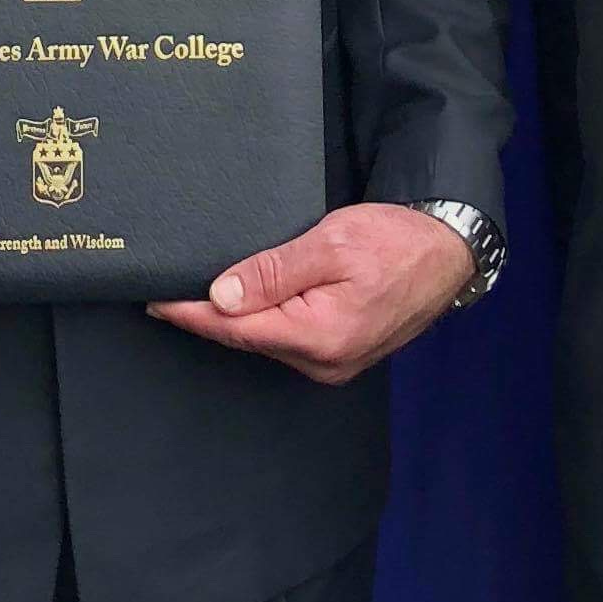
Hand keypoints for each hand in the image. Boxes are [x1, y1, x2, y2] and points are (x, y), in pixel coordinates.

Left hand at [148, 203, 474, 386]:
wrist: (447, 249)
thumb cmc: (395, 240)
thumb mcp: (331, 243)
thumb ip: (274, 271)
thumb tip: (223, 296)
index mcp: (321, 335)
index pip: (237, 327)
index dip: (191, 313)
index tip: (155, 300)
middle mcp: (325, 360)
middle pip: (247, 338)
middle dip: (206, 316)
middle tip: (164, 289)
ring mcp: (334, 361)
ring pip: (266, 340)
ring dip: (232, 319)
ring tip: (193, 296)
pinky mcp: (341, 352)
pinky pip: (287, 339)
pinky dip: (260, 322)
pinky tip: (242, 305)